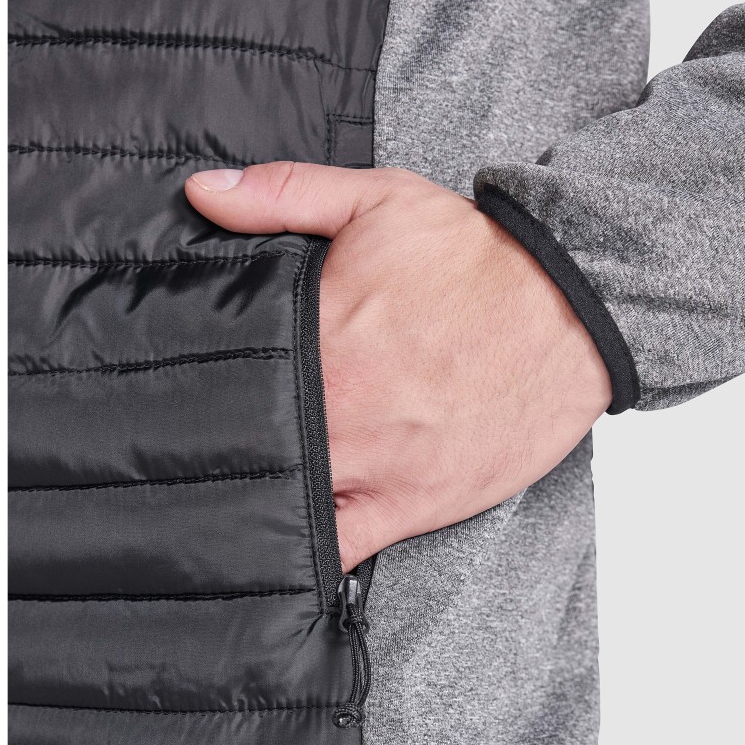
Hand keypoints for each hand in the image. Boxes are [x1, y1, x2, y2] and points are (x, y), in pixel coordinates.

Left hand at [186, 163, 611, 571]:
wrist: (574, 310)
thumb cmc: (480, 260)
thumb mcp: (379, 200)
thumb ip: (283, 194)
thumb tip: (202, 192)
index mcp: (319, 337)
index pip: (222, 373)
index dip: (189, 387)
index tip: (170, 390)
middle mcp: (340, 409)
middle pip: (246, 444)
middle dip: (218, 445)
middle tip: (187, 447)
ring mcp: (375, 465)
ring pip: (284, 499)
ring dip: (253, 499)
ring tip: (223, 496)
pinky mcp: (414, 505)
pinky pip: (343, 547)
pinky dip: (310, 553)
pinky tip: (281, 550)